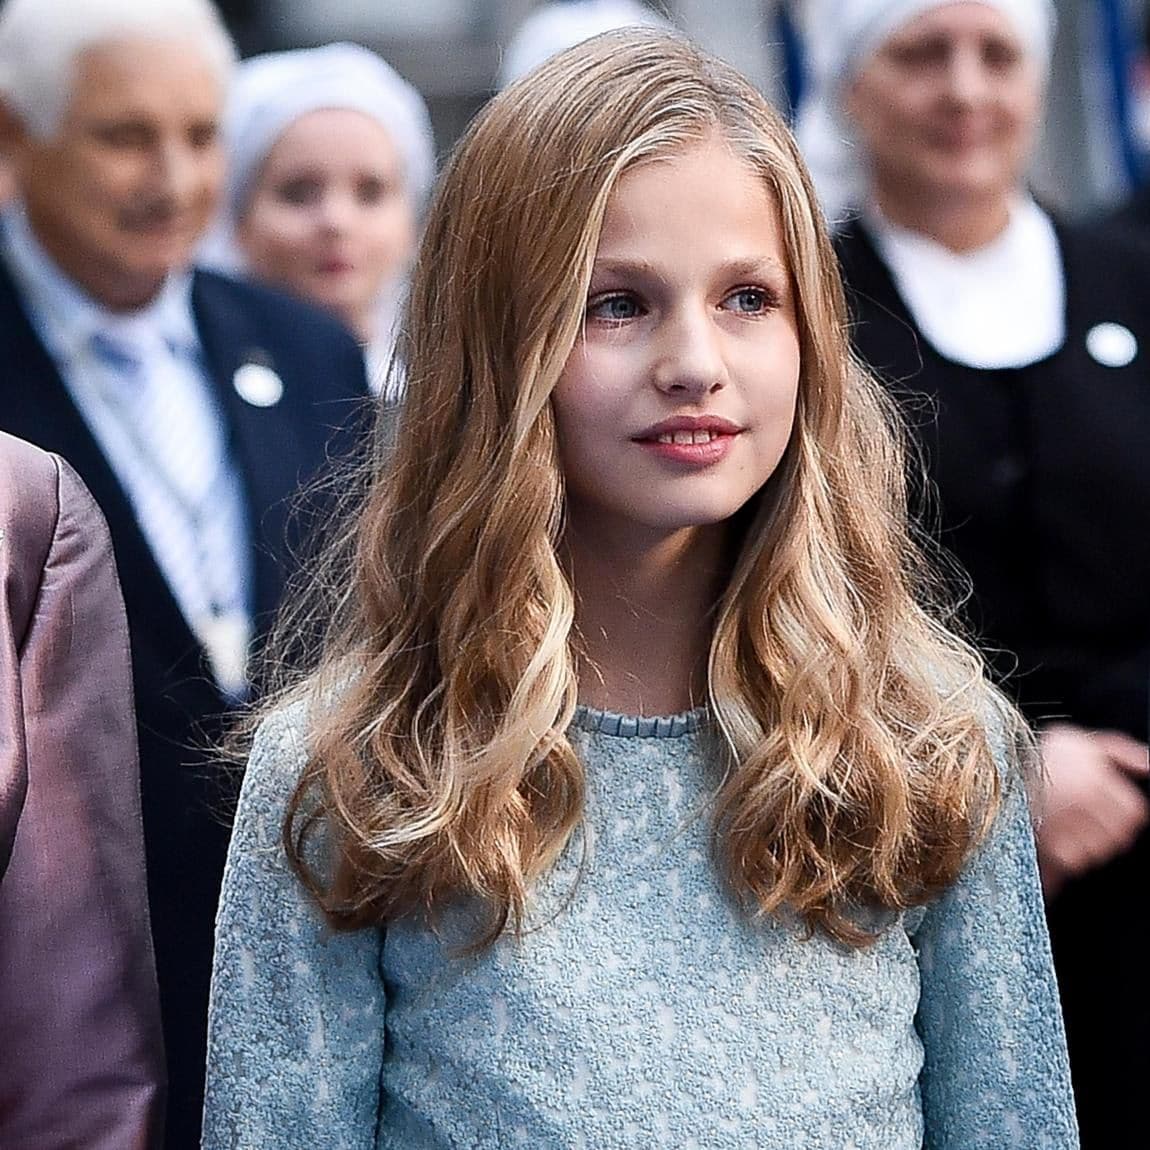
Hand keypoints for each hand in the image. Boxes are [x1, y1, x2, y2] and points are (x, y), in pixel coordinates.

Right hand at [1032, 723, 1148, 896]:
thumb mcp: (1075, 739)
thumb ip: (1119, 750)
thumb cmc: (1032, 759)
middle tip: (1084, 815)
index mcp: (1095, 783)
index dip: (1122, 808)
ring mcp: (1067, 834)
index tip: (1107, 804)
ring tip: (1065, 827)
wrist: (987, 781)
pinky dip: (1064, 860)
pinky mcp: (1049, 854)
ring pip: (1098, 853)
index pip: (1134, 812)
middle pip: (1120, 835)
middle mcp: (1084, 810)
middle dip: (1106, 828)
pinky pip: (1071, 866)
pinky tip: (1054, 842)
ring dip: (1086, 845)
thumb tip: (1149, 763)